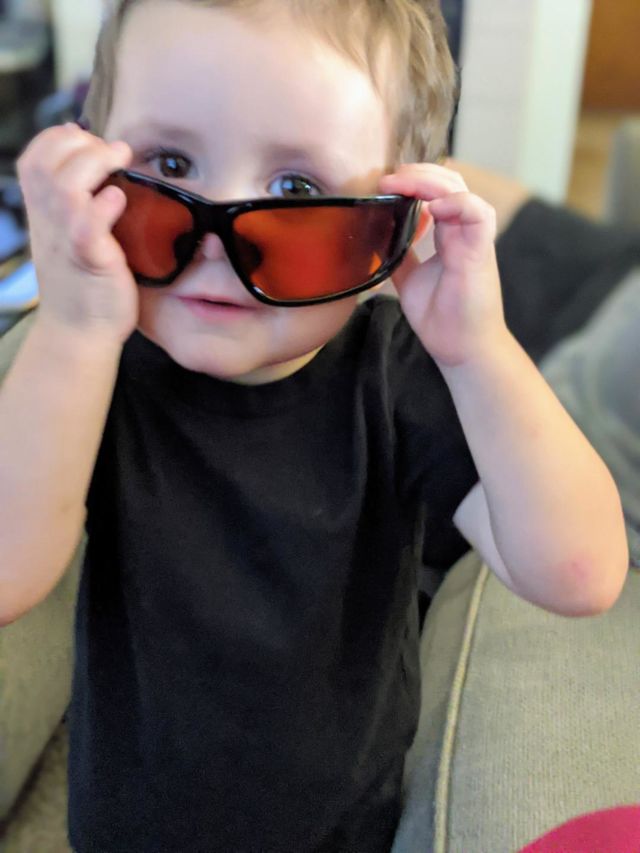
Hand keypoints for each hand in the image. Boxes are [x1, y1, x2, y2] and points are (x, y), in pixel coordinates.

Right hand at [17, 123, 136, 343]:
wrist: (79, 333)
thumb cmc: (83, 284)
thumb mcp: (68, 236)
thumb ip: (74, 204)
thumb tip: (93, 166)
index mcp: (41, 214)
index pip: (33, 159)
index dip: (57, 139)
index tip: (85, 138)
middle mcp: (48, 223)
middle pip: (47, 163)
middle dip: (82, 144)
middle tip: (114, 152)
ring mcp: (66, 241)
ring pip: (65, 186)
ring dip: (95, 164)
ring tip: (121, 163)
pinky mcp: (90, 260)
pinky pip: (87, 225)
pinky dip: (103, 206)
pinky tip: (119, 200)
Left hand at [380, 163, 506, 366]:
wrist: (462, 349)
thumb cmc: (442, 318)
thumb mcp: (410, 279)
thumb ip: (401, 256)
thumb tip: (376, 239)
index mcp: (448, 234)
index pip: (435, 190)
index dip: (412, 181)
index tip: (383, 186)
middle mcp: (462, 231)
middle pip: (448, 181)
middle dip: (417, 173)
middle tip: (388, 179)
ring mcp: (473, 240)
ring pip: (461, 190)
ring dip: (431, 181)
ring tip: (404, 184)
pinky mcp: (481, 253)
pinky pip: (478, 214)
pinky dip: (457, 203)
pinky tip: (433, 207)